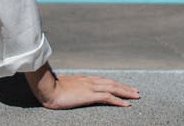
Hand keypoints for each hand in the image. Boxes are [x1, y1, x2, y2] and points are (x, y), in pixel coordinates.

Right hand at [24, 64, 139, 108]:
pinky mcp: (90, 95)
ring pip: (113, 88)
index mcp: (84, 79)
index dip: (115, 83)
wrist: (47, 88)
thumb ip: (71, 87)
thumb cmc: (52, 88)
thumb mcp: (64, 85)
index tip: (123, 86)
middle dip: (125, 87)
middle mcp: (90, 81)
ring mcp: (91, 87)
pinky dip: (119, 100)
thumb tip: (70, 89)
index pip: (104, 80)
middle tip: (136, 91)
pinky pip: (109, 97)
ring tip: (136, 95)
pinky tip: (127, 104)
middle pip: (112, 83)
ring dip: (126, 92)